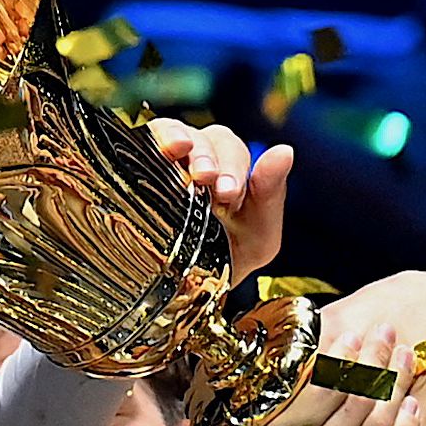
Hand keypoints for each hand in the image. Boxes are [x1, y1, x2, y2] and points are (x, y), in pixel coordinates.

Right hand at [148, 118, 292, 280]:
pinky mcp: (140, 163)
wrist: (187, 292)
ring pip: (179, 133)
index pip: (233, 151)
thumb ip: (272, 195)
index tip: (230, 193)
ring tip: (192, 174)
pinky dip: (156, 139)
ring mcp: (170, 159)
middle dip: (213, 161)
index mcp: (230, 168)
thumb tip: (285, 151)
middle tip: (212, 187)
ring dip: (186, 147)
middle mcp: (200, 157)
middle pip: (209, 139)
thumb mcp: (259, 237)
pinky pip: (148, 139)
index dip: (233, 167)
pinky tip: (162, 152)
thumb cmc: (227, 260)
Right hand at [184, 321, 425, 425]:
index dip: (344, 356)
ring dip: (396, 390)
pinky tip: (410, 408)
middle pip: (356, 403)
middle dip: (377, 362)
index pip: (321, 388)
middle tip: (389, 332)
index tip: (355, 332)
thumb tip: (293, 358)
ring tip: (405, 361)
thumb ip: (263, 404)